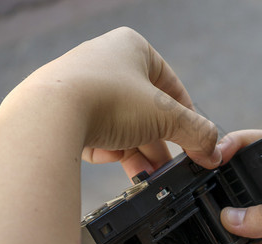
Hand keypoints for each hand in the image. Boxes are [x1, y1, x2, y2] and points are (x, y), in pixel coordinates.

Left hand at [0, 28, 220, 243]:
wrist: (47, 117)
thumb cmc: (107, 100)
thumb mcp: (166, 117)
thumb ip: (197, 133)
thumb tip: (214, 152)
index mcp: (132, 48)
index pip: (172, 86)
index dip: (187, 117)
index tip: (197, 143)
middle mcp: (105, 62)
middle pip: (147, 112)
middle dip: (162, 144)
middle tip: (175, 169)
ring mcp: (81, 88)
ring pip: (124, 127)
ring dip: (141, 153)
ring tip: (150, 177)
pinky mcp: (63, 114)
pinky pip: (99, 135)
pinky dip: (113, 152)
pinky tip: (120, 165)